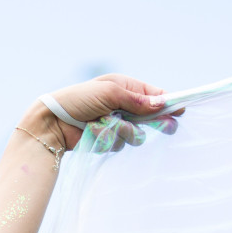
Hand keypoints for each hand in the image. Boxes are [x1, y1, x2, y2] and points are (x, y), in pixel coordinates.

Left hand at [40, 74, 181, 151]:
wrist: (52, 123)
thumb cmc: (77, 100)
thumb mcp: (109, 93)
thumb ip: (136, 100)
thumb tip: (162, 103)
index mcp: (123, 87)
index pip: (152, 95)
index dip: (167, 102)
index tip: (180, 110)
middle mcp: (121, 106)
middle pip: (150, 117)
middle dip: (156, 122)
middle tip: (169, 128)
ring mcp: (115, 124)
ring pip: (136, 135)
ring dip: (125, 132)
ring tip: (107, 125)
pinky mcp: (107, 140)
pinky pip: (120, 144)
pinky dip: (110, 140)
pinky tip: (95, 133)